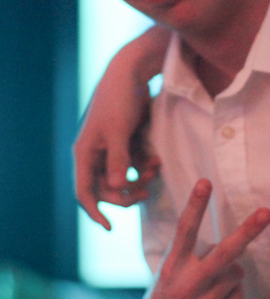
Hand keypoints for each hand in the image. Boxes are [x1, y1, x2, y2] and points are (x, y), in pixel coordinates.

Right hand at [73, 25, 169, 228]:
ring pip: (121, 178)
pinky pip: (132, 164)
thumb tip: (116, 187)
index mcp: (85, 152)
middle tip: (146, 192)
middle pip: (105, 189)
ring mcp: (110, 148)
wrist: (133, 71)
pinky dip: (144, 166)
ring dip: (138, 179)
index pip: (84, 192)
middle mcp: (94, 153)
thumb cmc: (120, 98)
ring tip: (155, 170)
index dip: (95, 212)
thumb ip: (118, 159)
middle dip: (125, 193)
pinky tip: (157, 161)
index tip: (110, 227)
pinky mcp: (125, 141)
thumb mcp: (119, 130)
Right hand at [130, 179, 269, 298]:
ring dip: (232, 273)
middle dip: (247, 232)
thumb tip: (234, 254)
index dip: (195, 205)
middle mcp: (186, 285)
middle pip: (223, 254)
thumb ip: (195, 259)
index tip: (205, 182)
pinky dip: (231, 294)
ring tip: (212, 285)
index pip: (184, 230)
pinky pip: (238, 295)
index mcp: (172, 266)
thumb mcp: (169, 274)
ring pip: (236, 273)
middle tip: (267, 213)